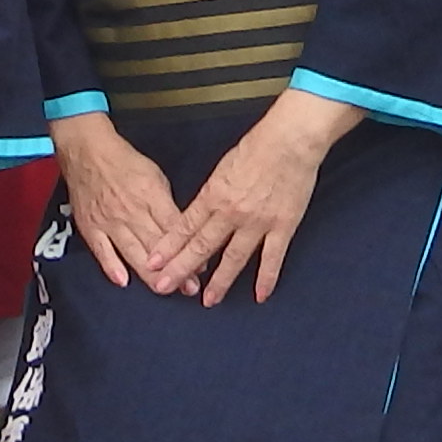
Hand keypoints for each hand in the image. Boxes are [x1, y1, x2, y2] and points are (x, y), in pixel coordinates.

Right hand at [49, 110, 182, 292]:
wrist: (87, 150)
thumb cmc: (123, 162)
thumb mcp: (155, 176)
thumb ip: (167, 205)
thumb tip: (182, 231)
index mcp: (150, 195)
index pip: (174, 228)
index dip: (189, 249)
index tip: (201, 268)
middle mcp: (130, 211)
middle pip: (157, 245)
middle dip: (176, 269)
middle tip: (189, 287)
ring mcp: (109, 221)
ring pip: (133, 253)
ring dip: (151, 275)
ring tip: (165, 289)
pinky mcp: (91, 227)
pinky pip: (102, 251)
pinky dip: (112, 267)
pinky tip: (123, 281)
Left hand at [148, 91, 350, 303]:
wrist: (288, 140)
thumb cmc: (257, 147)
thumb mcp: (223, 168)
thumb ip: (212, 194)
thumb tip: (199, 214)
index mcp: (214, 194)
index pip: (184, 226)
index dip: (168, 247)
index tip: (153, 262)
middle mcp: (231, 212)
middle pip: (202, 246)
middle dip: (181, 269)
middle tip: (165, 287)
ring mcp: (257, 222)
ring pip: (233, 257)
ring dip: (220, 281)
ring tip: (208, 300)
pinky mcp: (282, 226)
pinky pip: (272, 257)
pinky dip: (266, 278)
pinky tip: (260, 295)